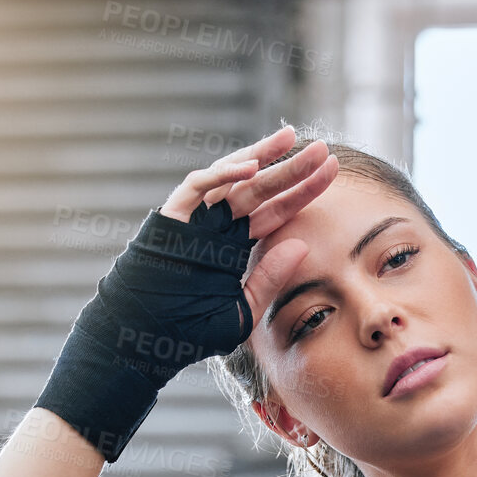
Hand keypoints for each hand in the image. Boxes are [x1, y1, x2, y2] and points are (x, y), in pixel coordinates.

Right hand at [157, 124, 339, 328]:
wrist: (144, 340)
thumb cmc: (188, 331)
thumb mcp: (242, 310)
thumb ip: (269, 279)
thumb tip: (301, 246)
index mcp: (237, 244)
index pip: (276, 211)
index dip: (303, 192)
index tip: (332, 174)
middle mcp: (218, 225)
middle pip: (261, 189)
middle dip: (291, 168)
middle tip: (324, 150)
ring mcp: (195, 218)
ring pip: (230, 177)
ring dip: (259, 156)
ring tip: (288, 136)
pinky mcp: (171, 217)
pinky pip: (197, 186)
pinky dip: (221, 174)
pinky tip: (250, 167)